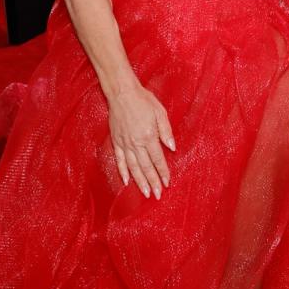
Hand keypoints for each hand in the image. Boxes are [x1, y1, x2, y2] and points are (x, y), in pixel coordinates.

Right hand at [106, 81, 174, 198]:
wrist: (122, 93)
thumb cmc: (143, 100)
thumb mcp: (160, 113)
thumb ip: (166, 131)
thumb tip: (172, 148)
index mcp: (149, 136)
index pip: (158, 159)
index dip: (163, 172)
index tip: (167, 183)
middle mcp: (136, 143)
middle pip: (146, 167)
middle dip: (153, 182)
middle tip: (157, 195)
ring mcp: (125, 143)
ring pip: (133, 167)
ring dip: (140, 181)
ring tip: (145, 193)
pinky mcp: (116, 141)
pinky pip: (120, 160)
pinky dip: (122, 171)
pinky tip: (126, 181)